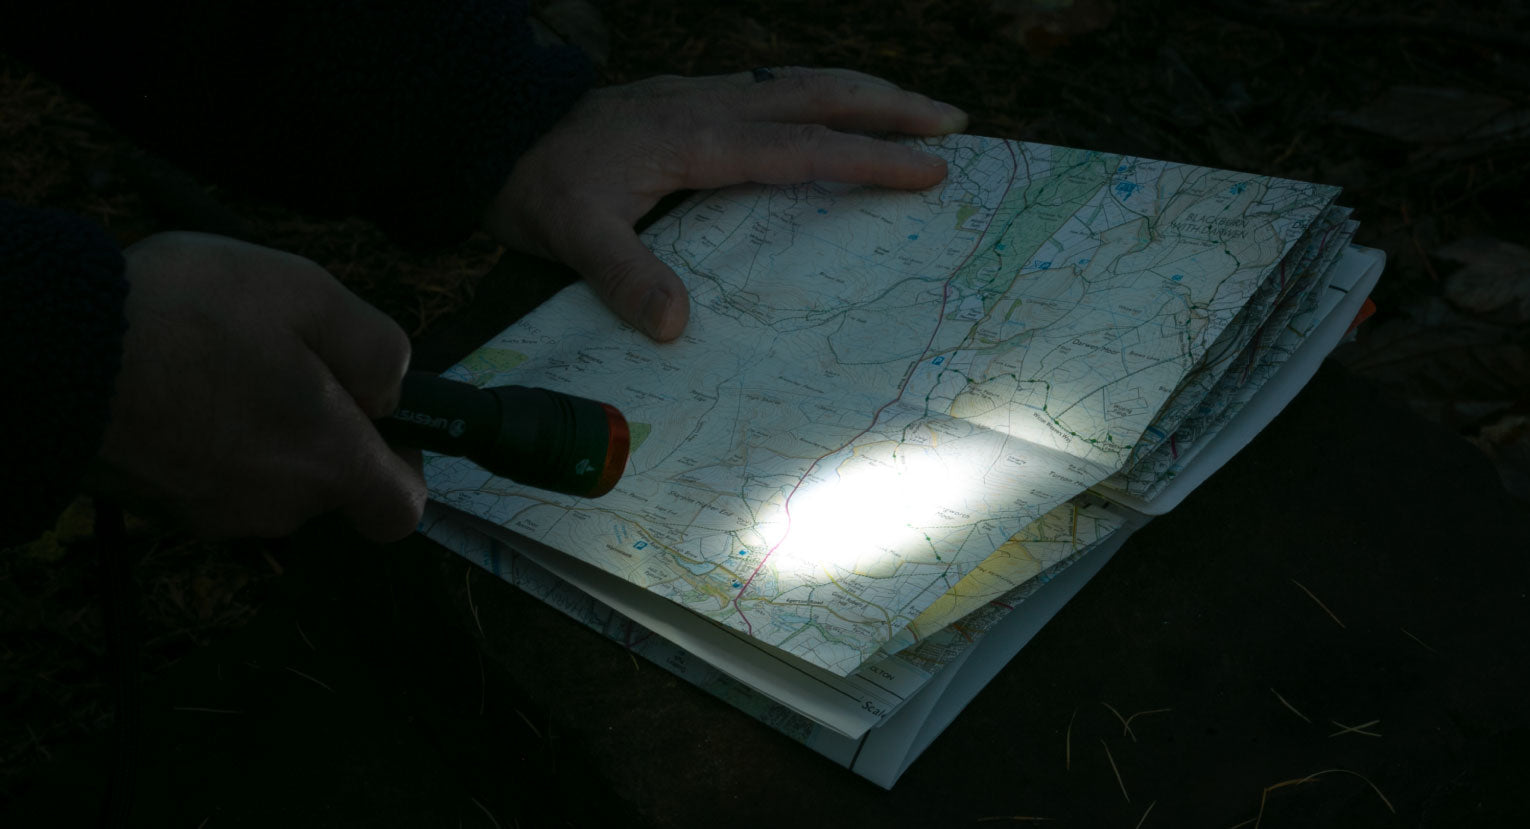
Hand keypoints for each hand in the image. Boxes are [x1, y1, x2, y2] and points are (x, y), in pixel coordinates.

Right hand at [84, 232, 425, 540]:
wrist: (51, 351)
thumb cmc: (189, 315)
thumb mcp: (308, 295)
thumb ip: (376, 349)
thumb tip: (390, 391)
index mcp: (328, 463)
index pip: (401, 508)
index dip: (402, 463)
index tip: (375, 414)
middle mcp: (278, 506)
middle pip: (329, 483)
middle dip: (321, 428)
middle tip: (280, 357)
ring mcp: (212, 514)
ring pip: (268, 477)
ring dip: (261, 430)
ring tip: (218, 360)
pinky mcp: (160, 508)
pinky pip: (212, 476)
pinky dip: (208, 440)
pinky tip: (176, 382)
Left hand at [485, 67, 968, 340]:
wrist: (499, 133)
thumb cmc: (539, 188)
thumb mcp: (569, 234)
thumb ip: (622, 274)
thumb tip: (676, 326)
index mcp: (697, 140)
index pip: (802, 148)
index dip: (868, 159)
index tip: (928, 169)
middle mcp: (711, 106)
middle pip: (818, 94)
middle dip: (891, 106)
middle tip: (955, 123)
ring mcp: (703, 96)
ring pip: (800, 82)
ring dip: (863, 92)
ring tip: (916, 108)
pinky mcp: (692, 99)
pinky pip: (775, 88)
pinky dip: (822, 95)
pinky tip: (833, 110)